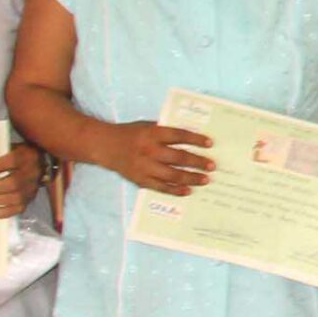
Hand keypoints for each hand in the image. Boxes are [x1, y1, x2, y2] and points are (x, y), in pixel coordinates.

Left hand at [0, 143, 45, 217]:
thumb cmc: (18, 154)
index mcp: (27, 156)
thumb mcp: (11, 147)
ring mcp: (33, 187)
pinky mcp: (30, 198)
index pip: (13, 160)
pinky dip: (5, 212)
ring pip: (16, 197)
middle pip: (13, 183)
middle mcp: (32, 172)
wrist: (39, 162)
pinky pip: (19, 208)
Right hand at [97, 122, 214, 196]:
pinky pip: (160, 187)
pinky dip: (174, 190)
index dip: (195, 139)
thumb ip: (166, 132)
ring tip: (205, 180)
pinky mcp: (139, 179)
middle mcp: (148, 150)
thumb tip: (191, 138)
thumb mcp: (148, 126)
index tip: (210, 143)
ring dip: (190, 178)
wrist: (105, 146)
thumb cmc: (131, 134)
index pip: (178, 136)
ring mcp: (144, 167)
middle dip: (197, 162)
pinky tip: (187, 191)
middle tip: (212, 166)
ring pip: (171, 174)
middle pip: (178, 157)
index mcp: (152, 133)